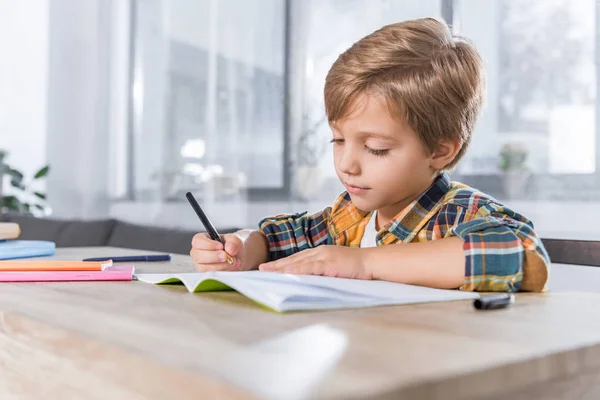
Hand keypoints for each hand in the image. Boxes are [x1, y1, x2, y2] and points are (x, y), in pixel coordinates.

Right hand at [190, 233, 247, 271]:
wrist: (237, 257)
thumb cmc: (231, 246)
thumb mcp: (235, 239)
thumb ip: (233, 242)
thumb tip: (230, 249)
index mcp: (201, 240)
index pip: (198, 241)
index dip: (208, 244)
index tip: (221, 246)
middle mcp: (197, 253)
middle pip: (199, 256)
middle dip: (214, 257)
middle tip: (227, 256)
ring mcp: (200, 265)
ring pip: (204, 268)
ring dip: (220, 265)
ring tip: (233, 261)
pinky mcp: (206, 275)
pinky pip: (211, 276)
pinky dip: (222, 272)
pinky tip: (231, 267)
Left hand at [258, 245, 372, 279]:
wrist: (372, 262)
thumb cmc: (358, 268)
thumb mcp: (337, 268)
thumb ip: (324, 272)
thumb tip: (312, 281)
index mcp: (322, 253)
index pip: (298, 258)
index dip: (283, 263)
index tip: (271, 267)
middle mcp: (320, 252)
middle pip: (294, 259)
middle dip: (276, 265)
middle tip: (261, 269)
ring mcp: (324, 256)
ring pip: (298, 263)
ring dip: (281, 268)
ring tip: (267, 272)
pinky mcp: (328, 263)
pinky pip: (309, 268)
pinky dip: (297, 271)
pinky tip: (286, 274)